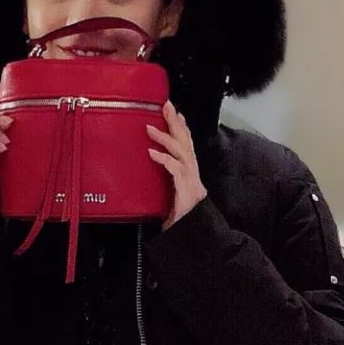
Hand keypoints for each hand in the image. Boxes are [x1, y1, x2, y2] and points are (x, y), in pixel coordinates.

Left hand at [147, 101, 207, 229]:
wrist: (193, 237)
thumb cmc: (182, 221)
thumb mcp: (170, 198)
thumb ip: (165, 185)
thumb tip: (151, 173)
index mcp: (189, 175)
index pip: (187, 146)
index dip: (182, 129)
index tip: (176, 114)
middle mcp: (193, 175)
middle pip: (186, 143)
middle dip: (176, 123)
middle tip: (167, 106)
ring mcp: (191, 181)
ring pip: (181, 152)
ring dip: (166, 137)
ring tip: (150, 128)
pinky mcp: (187, 190)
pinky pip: (175, 170)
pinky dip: (163, 159)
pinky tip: (152, 152)